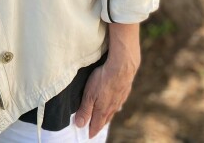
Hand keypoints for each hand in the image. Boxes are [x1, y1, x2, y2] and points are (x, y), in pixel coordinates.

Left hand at [73, 23, 139, 137]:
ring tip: (102, 118)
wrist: (122, 67)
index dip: (91, 131)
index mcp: (103, 110)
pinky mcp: (124, 91)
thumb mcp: (89, 95)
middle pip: (104, 120)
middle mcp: (112, 108)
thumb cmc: (103, 80)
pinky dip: (113, 106)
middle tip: (94, 128)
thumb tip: (80, 125)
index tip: (87, 136)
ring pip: (112, 111)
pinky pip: (117, 102)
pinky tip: (113, 103)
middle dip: (98, 125)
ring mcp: (119, 100)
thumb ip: (85, 110)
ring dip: (106, 116)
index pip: (96, 125)